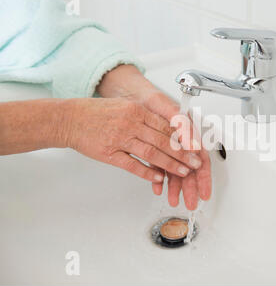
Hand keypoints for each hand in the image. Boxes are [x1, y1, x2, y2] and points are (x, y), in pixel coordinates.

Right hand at [64, 98, 202, 182]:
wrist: (69, 119)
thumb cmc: (96, 113)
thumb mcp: (124, 107)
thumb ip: (145, 119)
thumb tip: (167, 130)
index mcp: (136, 111)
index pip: (166, 126)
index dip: (184, 138)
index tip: (196, 147)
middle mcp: (130, 123)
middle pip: (163, 141)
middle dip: (183, 154)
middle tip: (196, 163)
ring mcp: (120, 139)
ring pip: (152, 153)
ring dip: (170, 164)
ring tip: (184, 172)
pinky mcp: (109, 154)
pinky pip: (132, 165)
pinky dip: (147, 172)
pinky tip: (158, 178)